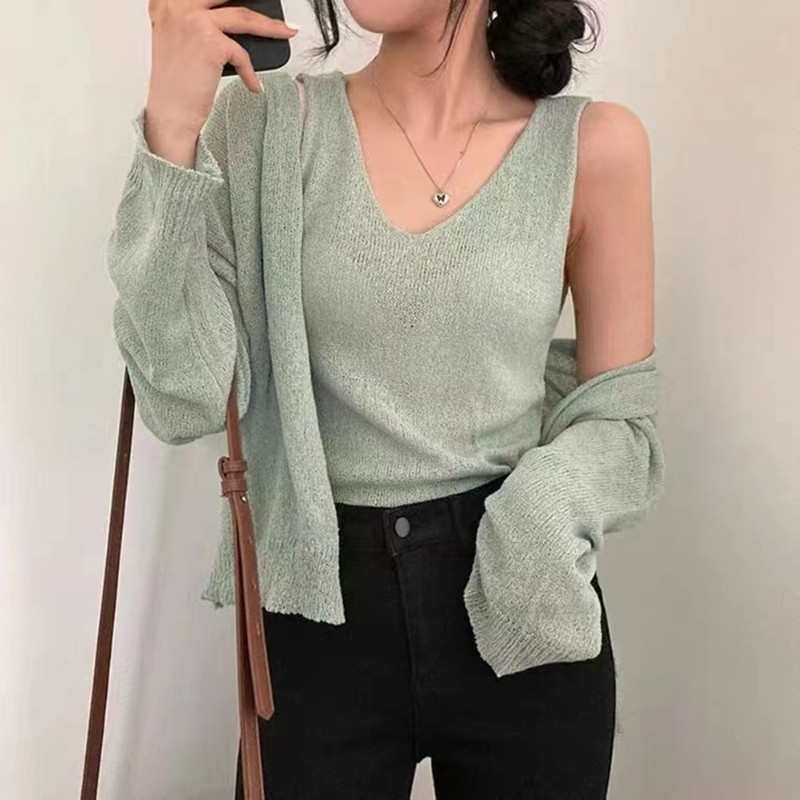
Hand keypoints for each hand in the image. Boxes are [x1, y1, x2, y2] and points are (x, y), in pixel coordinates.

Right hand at [144, 0, 297, 141]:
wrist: (170, 114)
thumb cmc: (176, 82)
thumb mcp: (181, 38)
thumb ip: (200, 19)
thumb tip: (237, 14)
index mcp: (166, 1)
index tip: (252, 0)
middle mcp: (176, 5)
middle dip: (257, 3)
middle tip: (275, 6)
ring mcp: (193, 21)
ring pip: (244, 17)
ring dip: (271, 26)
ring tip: (288, 31)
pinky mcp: (210, 43)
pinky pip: (242, 53)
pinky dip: (250, 71)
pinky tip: (254, 85)